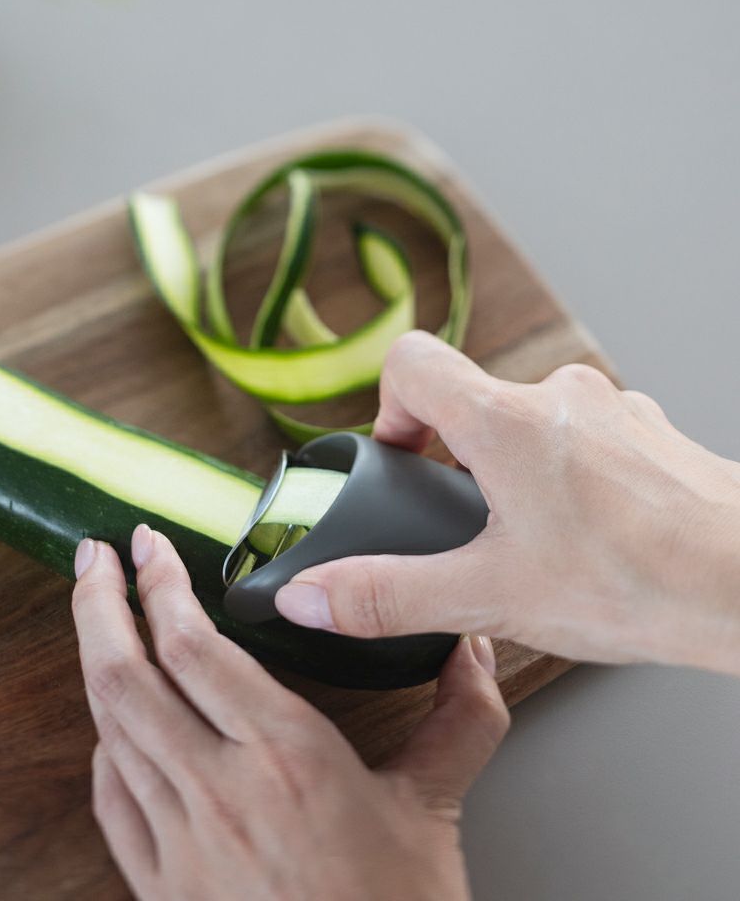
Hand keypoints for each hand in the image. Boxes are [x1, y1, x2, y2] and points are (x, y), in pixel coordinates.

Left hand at [71, 525, 507, 900]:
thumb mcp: (436, 810)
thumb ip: (461, 718)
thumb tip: (474, 651)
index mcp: (286, 756)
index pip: (193, 645)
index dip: (159, 584)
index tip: (148, 545)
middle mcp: (220, 790)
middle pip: (127, 673)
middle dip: (99, 602)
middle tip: (93, 557)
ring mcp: (180, 842)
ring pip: (109, 728)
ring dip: (94, 659)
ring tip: (96, 616)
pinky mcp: (161, 886)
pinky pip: (110, 800)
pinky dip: (104, 748)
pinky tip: (112, 728)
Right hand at [275, 331, 739, 674]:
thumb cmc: (641, 583)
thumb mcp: (489, 597)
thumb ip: (387, 596)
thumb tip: (308, 597)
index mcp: (502, 419)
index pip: (411, 359)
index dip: (389, 407)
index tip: (402, 462)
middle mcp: (556, 395)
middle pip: (469, 395)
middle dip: (453, 456)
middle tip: (466, 522)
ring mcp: (610, 409)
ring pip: (530, 417)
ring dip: (514, 465)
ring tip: (532, 536)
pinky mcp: (649, 433)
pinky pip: (583, 434)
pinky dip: (569, 472)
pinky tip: (591, 534)